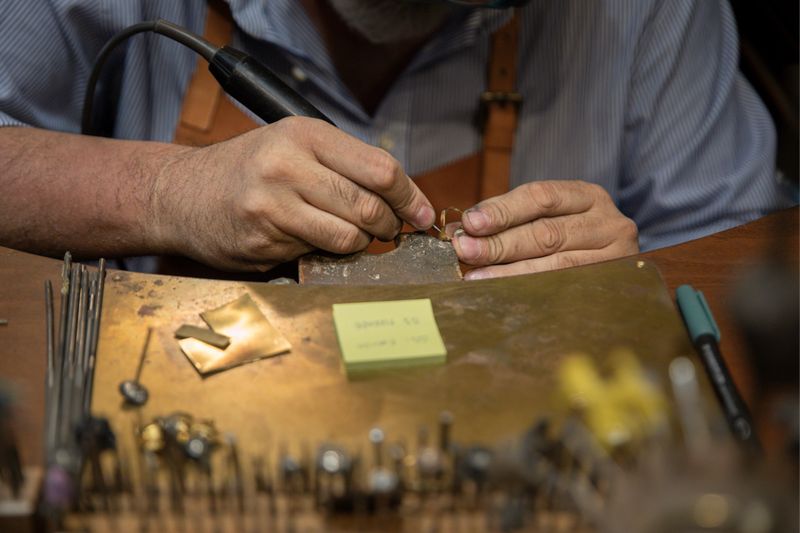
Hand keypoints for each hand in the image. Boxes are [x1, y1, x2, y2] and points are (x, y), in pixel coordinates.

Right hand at [149, 117, 434, 270]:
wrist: (181, 194)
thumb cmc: (248, 169)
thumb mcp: (293, 145)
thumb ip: (344, 164)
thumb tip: (404, 197)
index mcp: (304, 134)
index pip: (380, 168)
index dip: (411, 196)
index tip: (424, 214)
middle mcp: (288, 166)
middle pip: (368, 205)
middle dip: (389, 225)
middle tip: (389, 230)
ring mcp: (272, 205)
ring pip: (348, 237)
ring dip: (360, 244)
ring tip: (352, 237)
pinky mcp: (261, 241)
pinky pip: (316, 254)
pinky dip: (324, 253)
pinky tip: (309, 241)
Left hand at [450, 180, 638, 278]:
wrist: (625, 276)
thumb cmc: (573, 239)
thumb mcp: (551, 217)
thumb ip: (511, 218)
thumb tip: (464, 228)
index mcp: (588, 196)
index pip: (541, 197)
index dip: (502, 210)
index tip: (470, 223)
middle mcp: (608, 222)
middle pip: (546, 232)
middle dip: (499, 243)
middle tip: (465, 250)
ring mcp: (616, 255)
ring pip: (555, 264)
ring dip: (508, 271)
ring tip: (476, 276)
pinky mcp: (614, 285)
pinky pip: (565, 288)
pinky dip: (529, 290)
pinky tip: (503, 292)